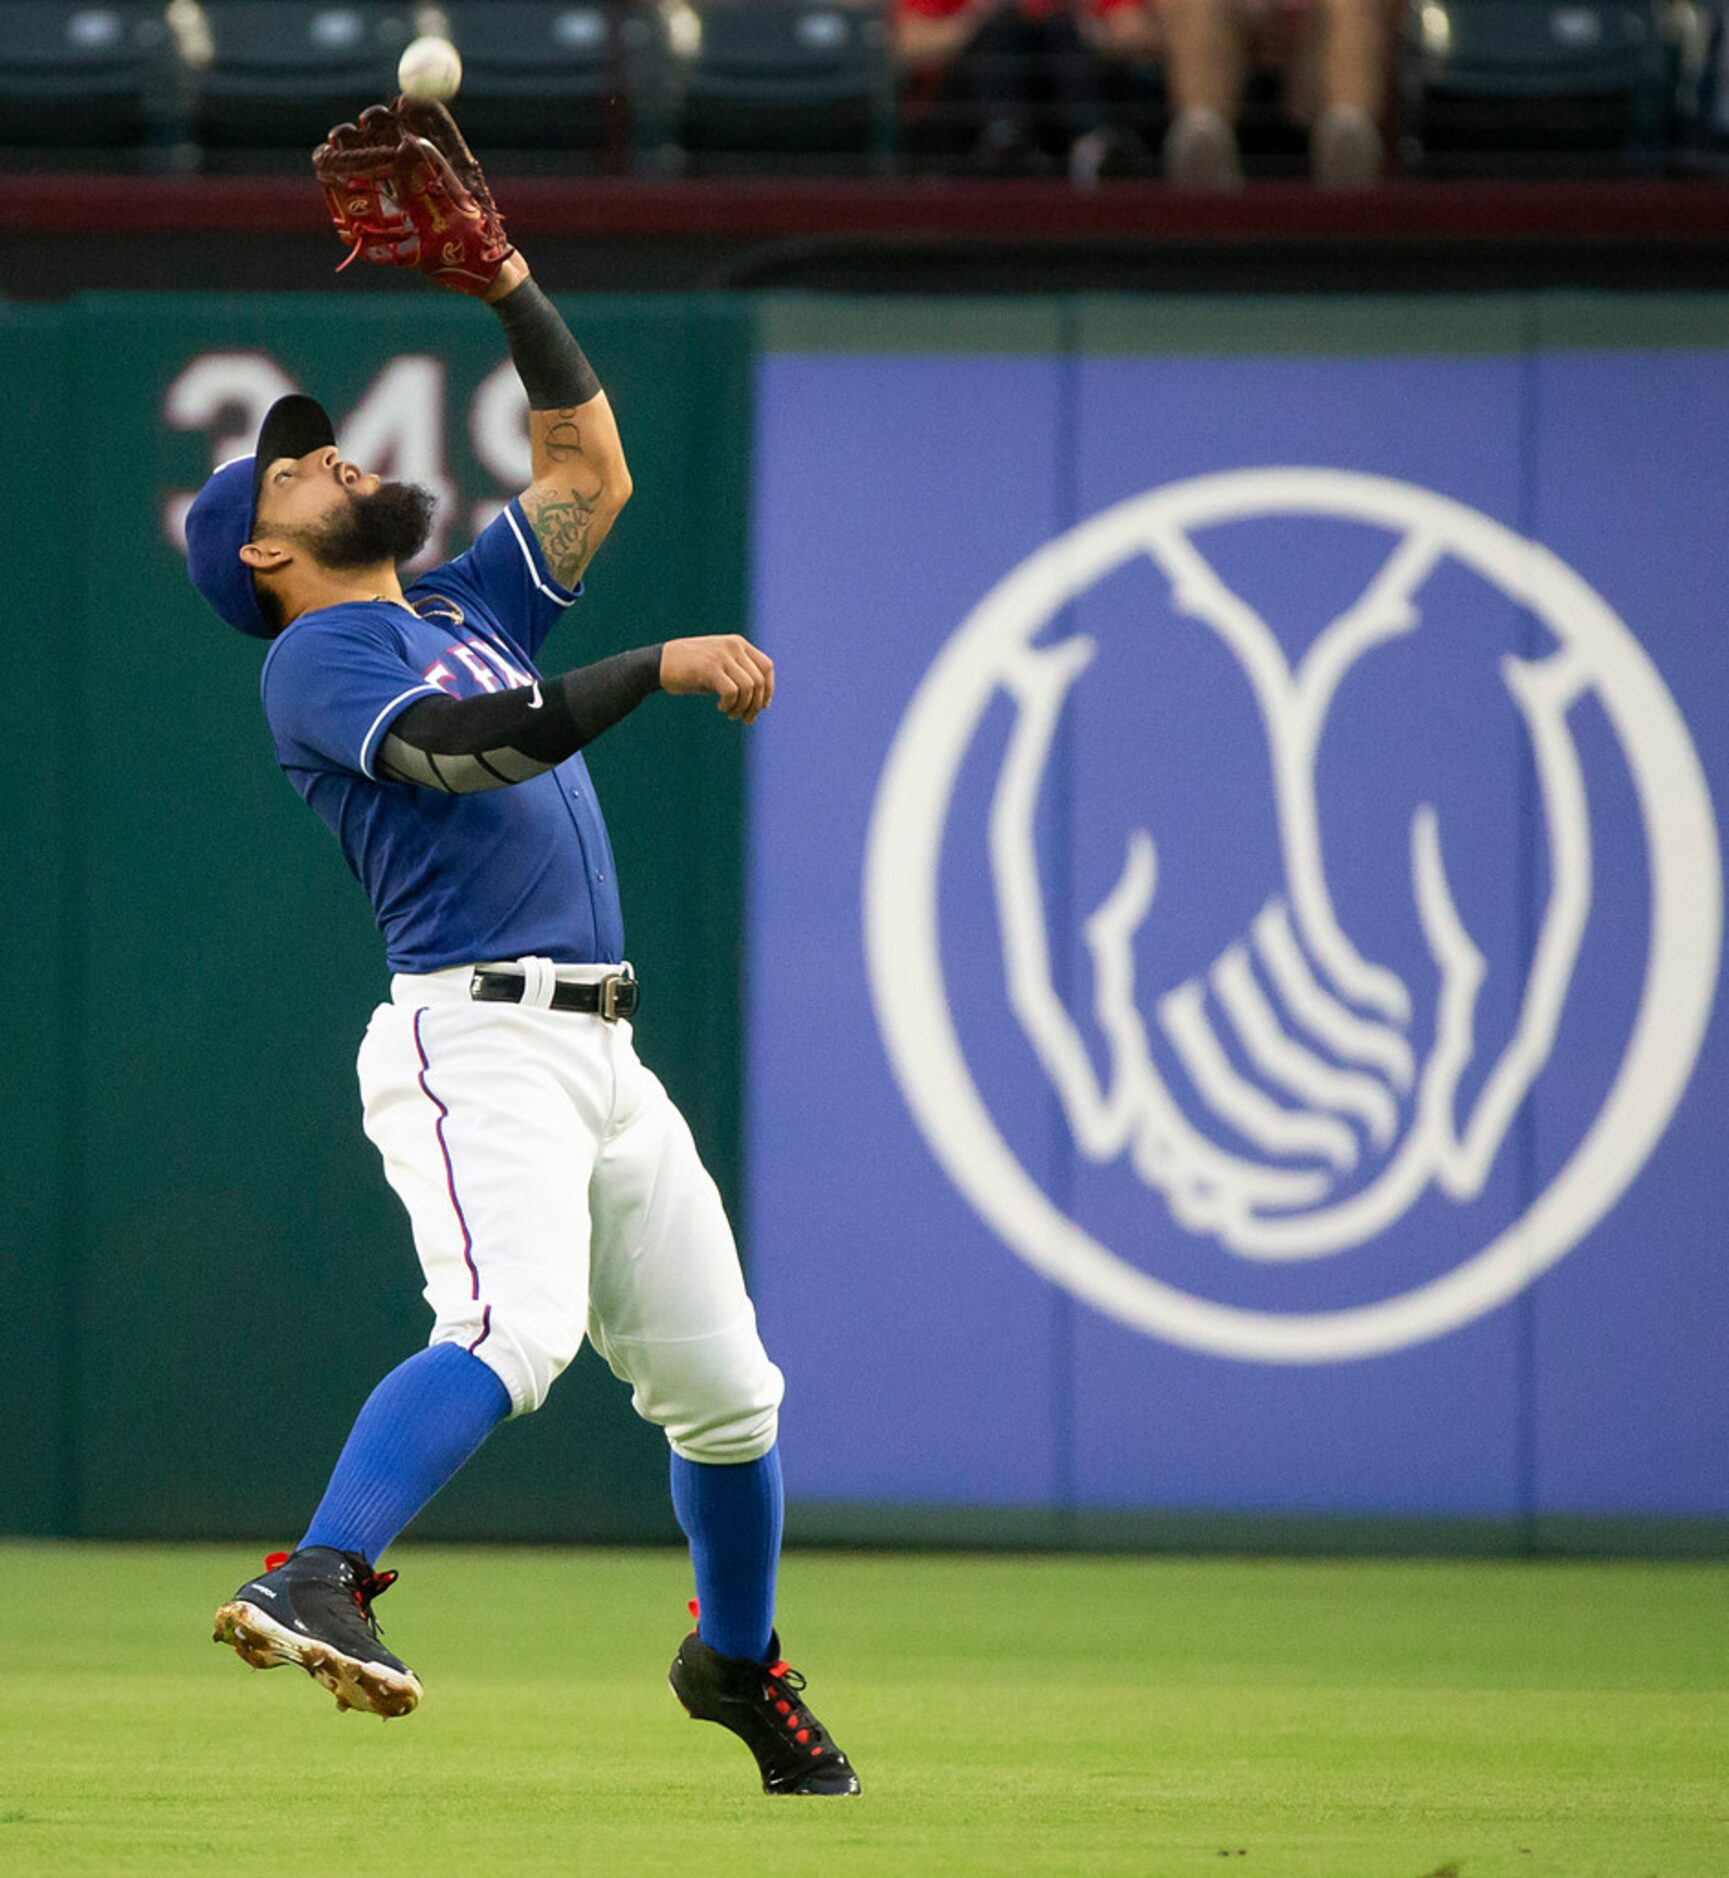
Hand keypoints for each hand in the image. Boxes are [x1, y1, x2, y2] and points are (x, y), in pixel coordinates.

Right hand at [660, 636, 774, 723]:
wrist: (658, 664)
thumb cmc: (690, 670)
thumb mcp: (720, 667)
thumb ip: (740, 675)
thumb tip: (763, 702)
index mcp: (738, 644)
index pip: (766, 666)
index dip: (769, 689)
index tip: (763, 707)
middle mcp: (733, 646)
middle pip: (759, 681)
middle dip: (756, 705)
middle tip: (745, 719)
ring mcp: (721, 656)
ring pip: (748, 688)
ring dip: (742, 708)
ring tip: (731, 715)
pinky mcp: (709, 668)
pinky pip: (732, 692)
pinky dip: (729, 705)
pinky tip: (720, 708)